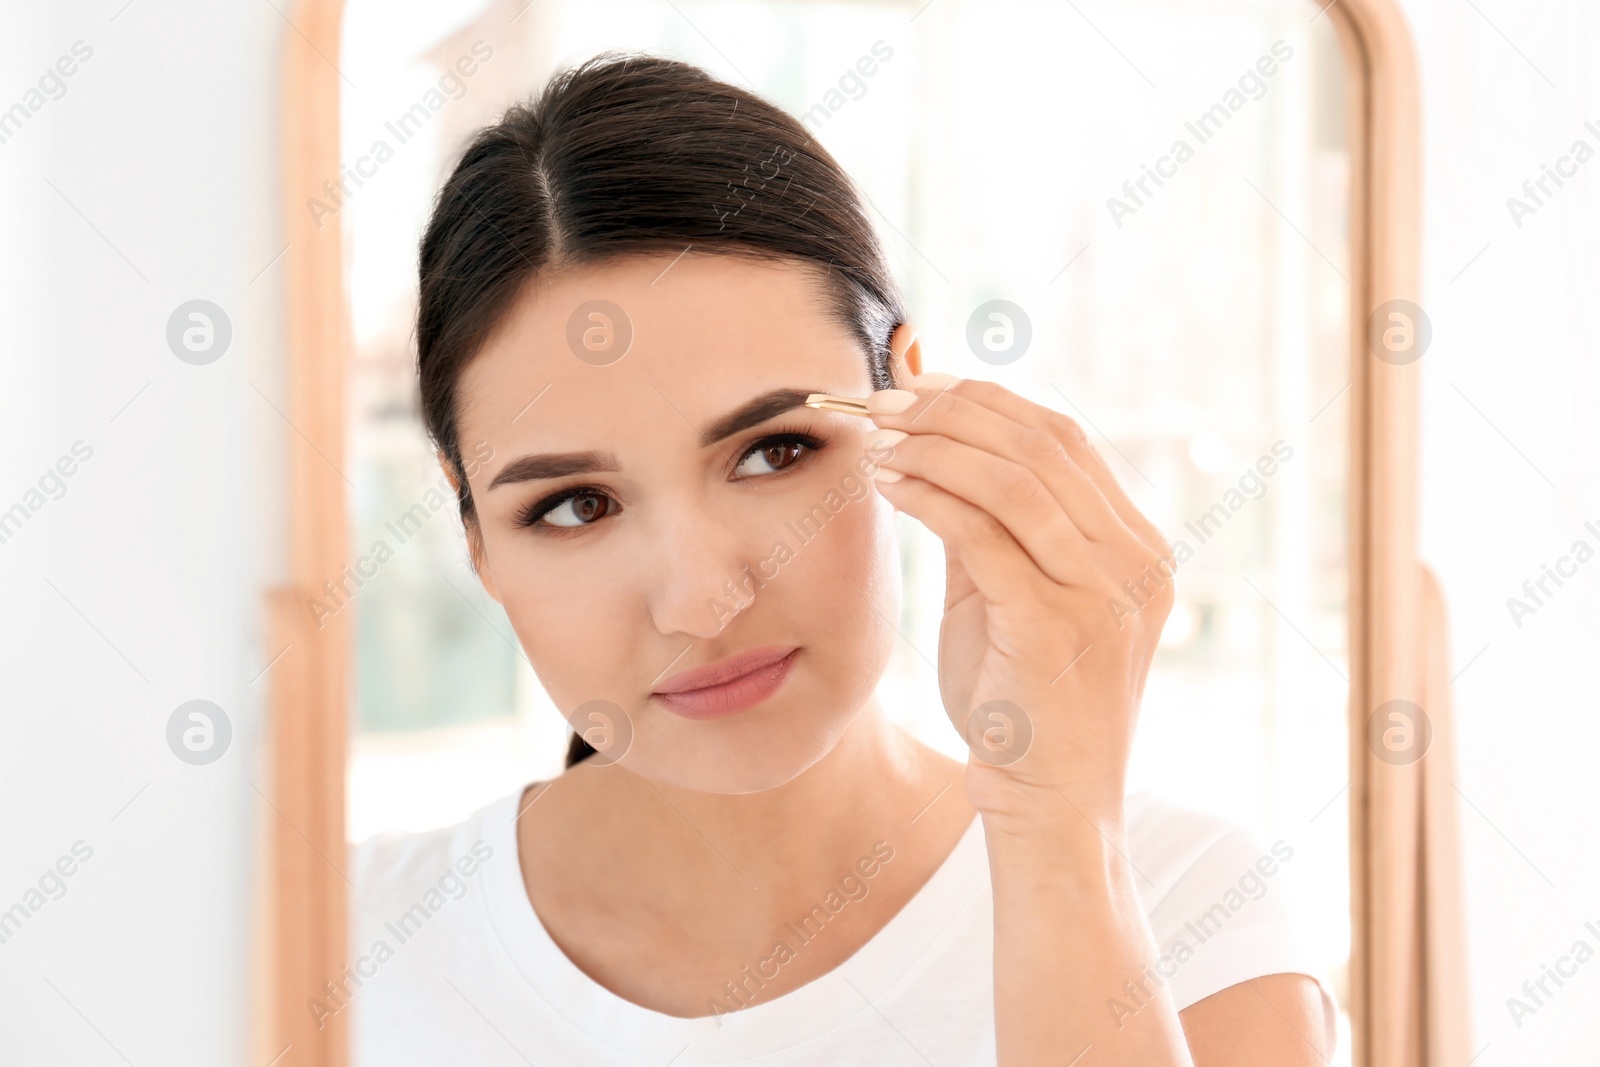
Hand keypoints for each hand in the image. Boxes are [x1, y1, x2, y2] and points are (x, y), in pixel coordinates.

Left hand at [864, 374, 1176, 831]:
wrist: (1049, 806)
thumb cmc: (1021, 709)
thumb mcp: (1011, 601)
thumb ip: (989, 529)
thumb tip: (937, 447)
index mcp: (1135, 546)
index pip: (1064, 439)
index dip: (989, 400)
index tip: (921, 384)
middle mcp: (1135, 559)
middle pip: (1040, 443)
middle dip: (951, 409)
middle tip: (882, 399)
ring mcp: (1104, 591)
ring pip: (1012, 478)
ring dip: (933, 444)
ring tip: (876, 435)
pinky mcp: (1058, 623)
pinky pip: (983, 533)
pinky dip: (929, 495)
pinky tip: (886, 483)